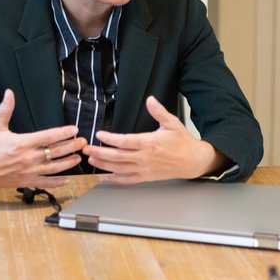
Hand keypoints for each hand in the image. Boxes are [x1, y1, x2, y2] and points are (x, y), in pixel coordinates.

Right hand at [0, 90, 86, 189]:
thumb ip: (5, 109)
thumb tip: (9, 93)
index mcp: (22, 143)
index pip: (49, 137)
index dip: (64, 133)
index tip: (74, 129)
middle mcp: (27, 158)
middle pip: (56, 152)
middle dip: (72, 147)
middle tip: (83, 142)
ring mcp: (27, 171)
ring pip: (54, 168)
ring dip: (68, 163)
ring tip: (78, 158)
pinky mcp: (25, 181)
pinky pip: (45, 183)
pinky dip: (57, 182)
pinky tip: (67, 179)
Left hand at [82, 96, 224, 183]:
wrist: (193, 160)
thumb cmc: (183, 142)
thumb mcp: (172, 123)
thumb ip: (158, 111)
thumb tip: (150, 100)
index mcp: (150, 143)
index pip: (124, 141)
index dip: (110, 139)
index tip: (99, 135)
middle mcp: (145, 157)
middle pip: (117, 157)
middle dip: (99, 153)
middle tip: (87, 149)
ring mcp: (145, 169)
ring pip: (119, 168)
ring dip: (103, 165)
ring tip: (91, 160)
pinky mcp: (147, 177)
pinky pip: (128, 179)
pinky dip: (115, 179)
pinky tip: (105, 176)